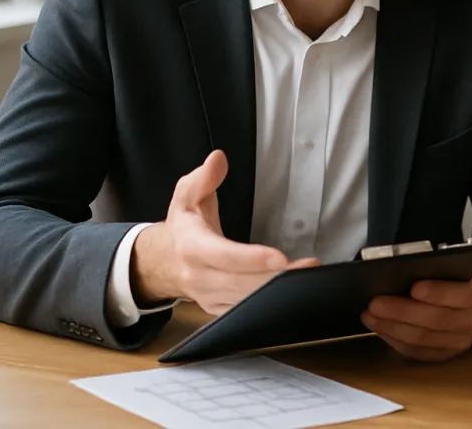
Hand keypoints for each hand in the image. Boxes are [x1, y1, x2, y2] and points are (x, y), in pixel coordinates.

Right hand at [131, 150, 319, 314]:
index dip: (251, 259)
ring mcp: (210, 296)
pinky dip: (269, 304)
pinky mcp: (219, 309)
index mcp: (192, 247)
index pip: (224, 256)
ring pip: (247, 300)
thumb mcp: (186, 196)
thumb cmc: (182, 227)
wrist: (163, 262)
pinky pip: (246, 312)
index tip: (279, 256)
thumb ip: (203, 177)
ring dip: (279, 291)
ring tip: (308, 277)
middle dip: (277, 277)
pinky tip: (292, 293)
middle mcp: (201, 276)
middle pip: (242, 283)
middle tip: (309, 266)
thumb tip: (218, 159)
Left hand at [361, 268, 471, 361]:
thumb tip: (403, 269)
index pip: (463, 295)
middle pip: (438, 320)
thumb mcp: (452, 260)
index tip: (414, 288)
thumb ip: (435, 265)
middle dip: (403, 311)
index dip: (438, 293)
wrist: (465, 286)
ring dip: (393, 327)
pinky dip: (396, 341)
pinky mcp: (447, 354)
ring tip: (370, 315)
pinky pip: (418, 353)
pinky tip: (381, 328)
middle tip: (375, 303)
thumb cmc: (453, 270)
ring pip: (424, 339)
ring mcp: (463, 341)